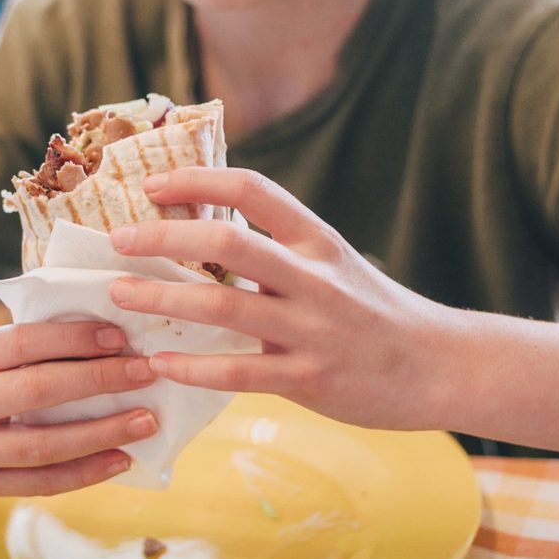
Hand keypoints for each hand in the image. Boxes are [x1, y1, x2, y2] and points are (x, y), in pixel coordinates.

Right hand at [0, 321, 158, 496]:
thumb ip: (28, 346)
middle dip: (99, 379)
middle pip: (38, 390)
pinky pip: (39, 483)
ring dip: (102, 433)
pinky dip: (85, 474)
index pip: (23, 342)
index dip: (73, 338)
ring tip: (146, 421)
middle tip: (146, 372)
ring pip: (43, 445)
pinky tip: (121, 459)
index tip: (119, 336)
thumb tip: (107, 339)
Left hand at [107, 168, 448, 430]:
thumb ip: (279, 251)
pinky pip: (239, 372)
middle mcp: (313, 277)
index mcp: (317, 240)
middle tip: (118, 239)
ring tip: (120, 294)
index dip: (198, 179)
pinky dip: (193, 366)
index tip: (152, 184)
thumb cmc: (374, 312)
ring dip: (163, 296)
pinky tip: (159, 361)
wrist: (440, 365)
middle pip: (227, 240)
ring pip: (223, 306)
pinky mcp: (310, 378)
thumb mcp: (334, 264)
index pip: (253, 189)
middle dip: (164, 236)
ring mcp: (312, 328)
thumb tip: (204, 235)